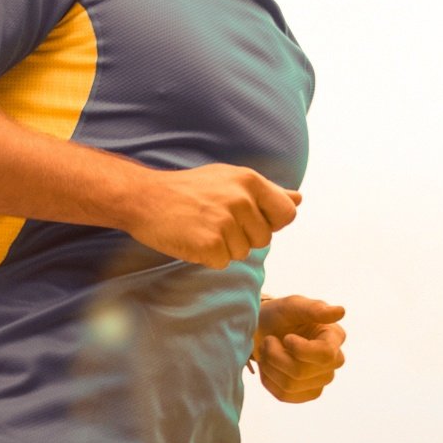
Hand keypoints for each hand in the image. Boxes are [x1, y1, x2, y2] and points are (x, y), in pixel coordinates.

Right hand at [121, 164, 297, 267]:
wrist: (145, 198)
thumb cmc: (189, 189)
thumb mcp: (229, 179)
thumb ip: (266, 192)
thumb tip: (298, 199)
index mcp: (250, 181)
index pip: (286, 214)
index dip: (271, 223)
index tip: (248, 220)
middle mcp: (241, 199)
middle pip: (264, 239)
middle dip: (243, 238)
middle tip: (214, 222)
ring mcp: (226, 222)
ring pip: (243, 253)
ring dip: (224, 248)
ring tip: (202, 228)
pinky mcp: (210, 244)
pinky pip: (222, 263)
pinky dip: (207, 257)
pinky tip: (192, 239)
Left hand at [256, 295, 347, 402]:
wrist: (265, 330)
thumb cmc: (281, 315)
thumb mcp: (293, 305)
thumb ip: (314, 309)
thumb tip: (341, 312)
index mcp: (335, 337)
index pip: (325, 354)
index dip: (300, 349)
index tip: (286, 337)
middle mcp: (334, 361)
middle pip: (302, 372)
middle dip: (276, 356)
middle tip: (268, 341)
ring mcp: (321, 380)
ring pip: (290, 385)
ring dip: (269, 367)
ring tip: (267, 351)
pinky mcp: (307, 393)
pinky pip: (284, 395)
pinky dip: (268, 380)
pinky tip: (268, 366)